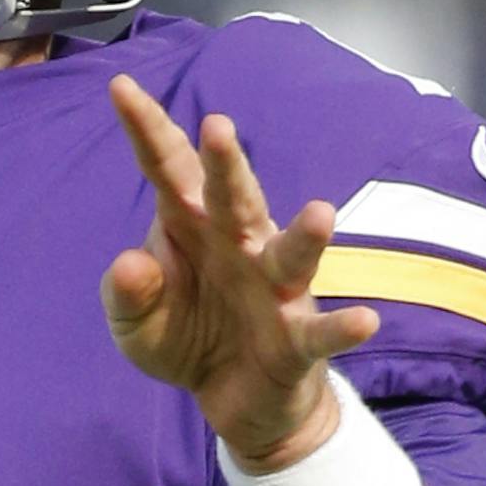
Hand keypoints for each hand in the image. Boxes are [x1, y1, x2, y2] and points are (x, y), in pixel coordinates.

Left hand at [100, 74, 379, 472]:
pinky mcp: (298, 339)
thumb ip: (127, 294)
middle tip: (217, 125)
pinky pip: (322, 331)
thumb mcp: (135, 324)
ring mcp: (274, 289)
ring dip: (306, 236)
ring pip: (291, 254)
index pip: (166, 169)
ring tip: (321, 212)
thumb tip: (130, 265)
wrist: (231, 399)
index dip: (147, 129)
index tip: (120, 86)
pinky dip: (342, 327)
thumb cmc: (184, 337)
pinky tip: (364, 320)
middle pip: (233, 197)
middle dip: (227, 164)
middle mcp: (238, 244)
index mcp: (189, 226)